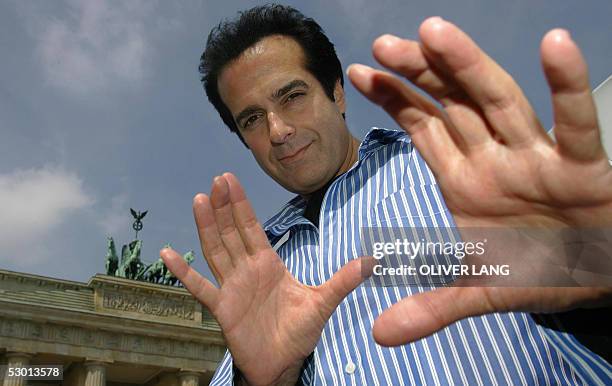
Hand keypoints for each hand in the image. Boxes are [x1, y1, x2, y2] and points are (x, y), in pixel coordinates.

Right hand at [161, 173, 369, 384]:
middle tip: (217, 180)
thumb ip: (342, 282)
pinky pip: (199, 286)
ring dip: (207, 227)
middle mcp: (247, 270)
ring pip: (216, 250)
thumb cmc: (299, 333)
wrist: (282, 364)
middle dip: (224, 206)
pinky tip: (167, 254)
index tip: (230, 180)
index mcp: (268, 263)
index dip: (241, 204)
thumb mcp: (322, 303)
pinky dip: (183, 272)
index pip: (252, 227)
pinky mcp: (222, 307)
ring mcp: (232, 287)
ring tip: (199, 201)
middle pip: (231, 232)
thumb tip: (371, 262)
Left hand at [348, 17, 611, 345]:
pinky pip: (575, 124)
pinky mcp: (584, 167)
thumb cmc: (537, 269)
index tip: (358, 73)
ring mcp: (536, 158)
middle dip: (419, 75)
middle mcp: (494, 159)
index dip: (393, 101)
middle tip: (385, 45)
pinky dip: (567, 87)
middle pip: (451, 105)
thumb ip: (432, 307)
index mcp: (464, 179)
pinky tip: (556, 45)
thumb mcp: (479, 290)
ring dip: (469, 68)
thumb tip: (380, 335)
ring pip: (499, 103)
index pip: (422, 129)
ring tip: (436, 32)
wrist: (597, 276)